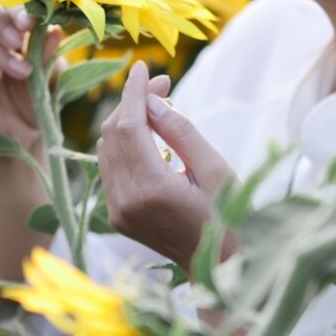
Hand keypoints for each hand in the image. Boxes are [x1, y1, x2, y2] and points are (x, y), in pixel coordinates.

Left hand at [95, 59, 236, 267]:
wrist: (221, 268)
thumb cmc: (229, 215)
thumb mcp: (214, 169)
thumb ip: (181, 131)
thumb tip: (153, 100)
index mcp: (152, 190)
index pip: (130, 127)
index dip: (135, 93)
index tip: (146, 67)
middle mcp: (126, 201)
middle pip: (113, 134)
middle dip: (132, 102)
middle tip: (163, 85)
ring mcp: (117, 211)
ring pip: (106, 149)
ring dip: (126, 121)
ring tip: (158, 107)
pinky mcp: (116, 216)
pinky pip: (110, 167)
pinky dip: (123, 144)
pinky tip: (147, 134)